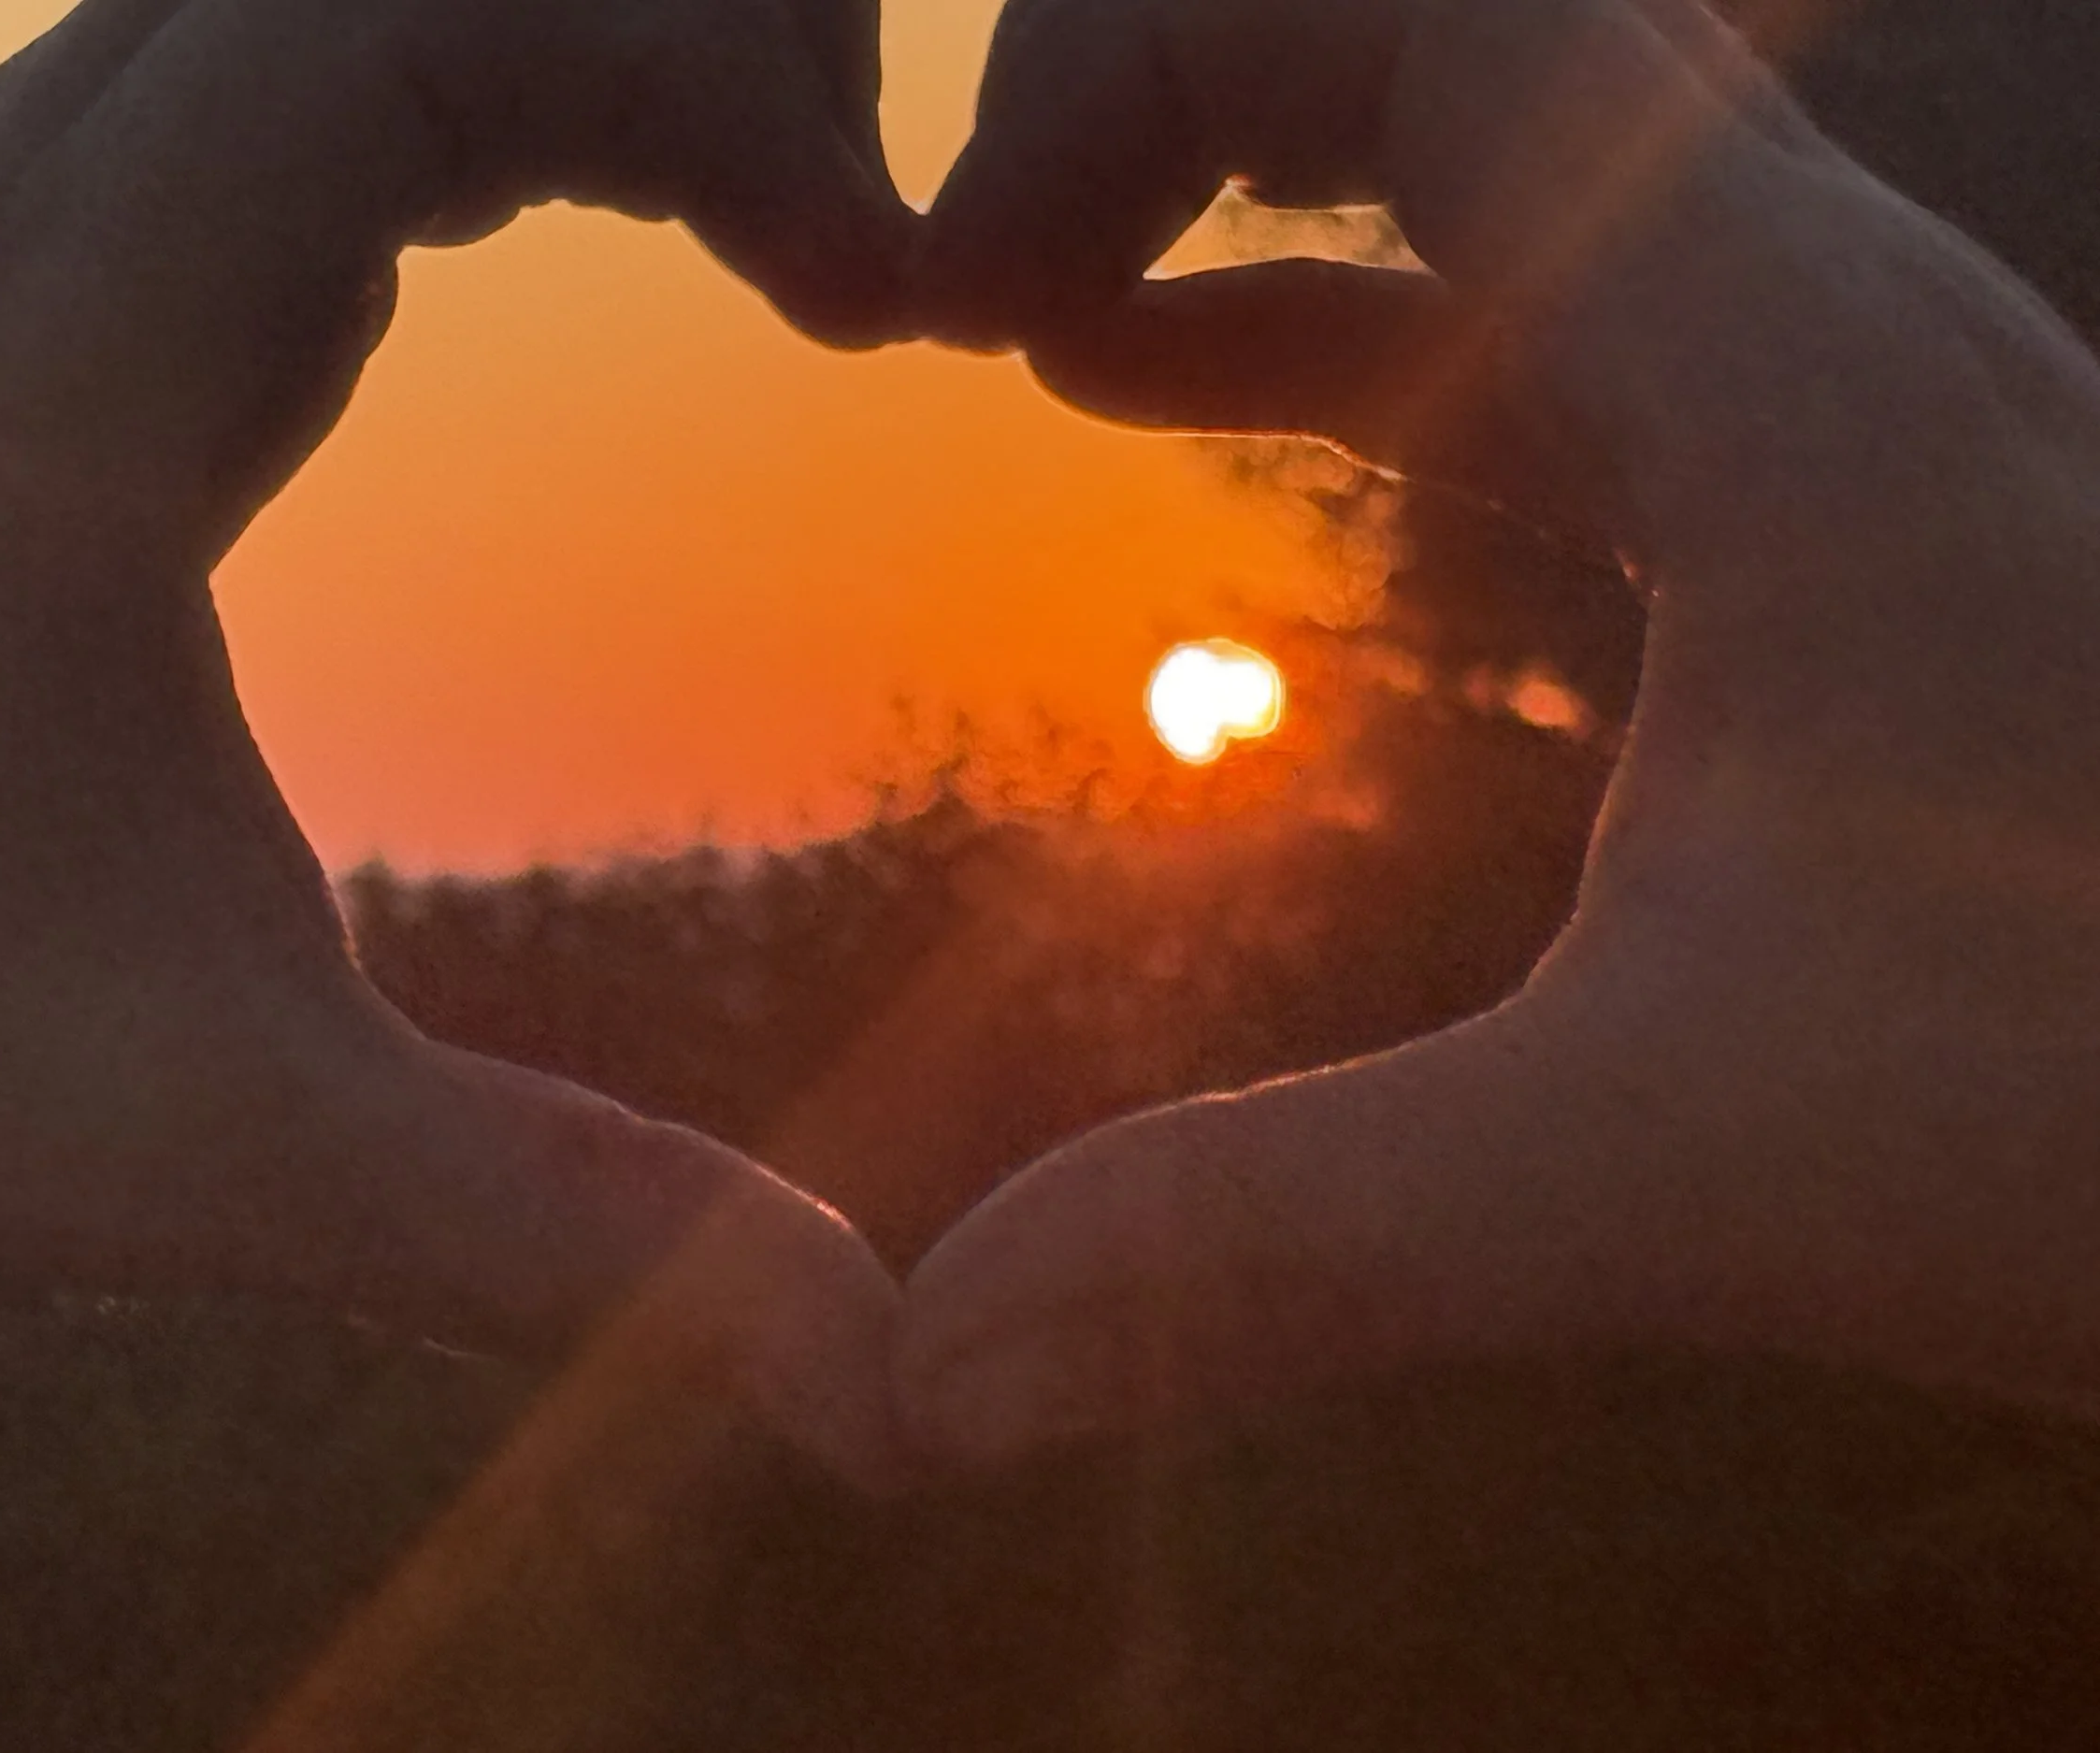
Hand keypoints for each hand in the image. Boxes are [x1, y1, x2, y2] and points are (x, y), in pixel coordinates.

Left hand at [0, 0, 915, 1486]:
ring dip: (605, 57)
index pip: (387, 32)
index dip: (684, 85)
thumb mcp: (227, 1149)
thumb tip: (875, 1377)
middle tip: (878, 250)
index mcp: (59, 391)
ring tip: (806, 232)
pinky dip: (515, 95)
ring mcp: (30, 236)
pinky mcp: (65, 279)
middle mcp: (23, 245)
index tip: (877, 298)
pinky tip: (646, 223)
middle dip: (689, 44)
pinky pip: (313, 69)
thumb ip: (551, 1231)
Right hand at [901, 0, 2099, 1465]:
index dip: (1155, 56)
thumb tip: (933, 1376)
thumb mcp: (1675, 1176)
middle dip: (1172, 85)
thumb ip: (1291, 1243)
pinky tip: (1174, 398)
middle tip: (966, 277)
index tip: (964, 284)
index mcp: (1790, 377)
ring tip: (1033, 314)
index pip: (1440, 2)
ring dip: (1249, 180)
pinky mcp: (1817, 504)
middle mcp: (1830, 325)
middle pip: (1456, 21)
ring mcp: (1834, 401)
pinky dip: (1325, 311)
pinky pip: (1523, 313)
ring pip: (1501, 153)